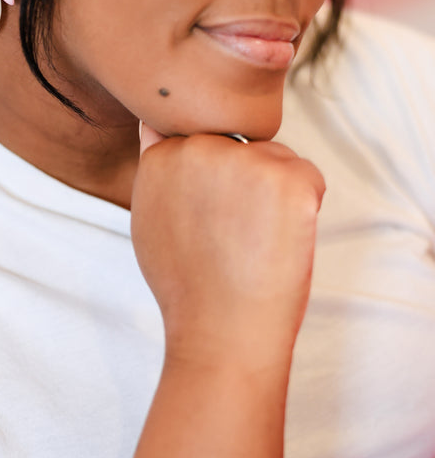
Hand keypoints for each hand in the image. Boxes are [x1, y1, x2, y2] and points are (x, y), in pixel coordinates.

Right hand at [131, 124, 324, 373]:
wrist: (220, 331)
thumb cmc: (188, 285)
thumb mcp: (149, 218)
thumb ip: (156, 166)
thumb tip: (155, 126)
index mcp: (162, 154)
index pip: (205, 140)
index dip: (215, 180)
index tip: (211, 217)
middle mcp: (200, 147)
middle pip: (241, 145)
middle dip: (245, 180)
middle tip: (232, 233)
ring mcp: (245, 160)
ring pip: (276, 159)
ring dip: (275, 192)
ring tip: (253, 240)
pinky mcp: (289, 179)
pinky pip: (308, 177)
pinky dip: (304, 206)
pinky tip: (278, 240)